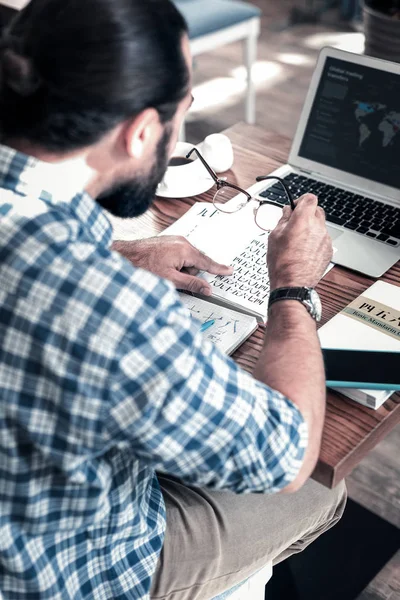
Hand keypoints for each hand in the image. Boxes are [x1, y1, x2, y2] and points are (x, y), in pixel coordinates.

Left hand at [112, 236, 232, 294]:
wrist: (126, 255)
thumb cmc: (143, 265)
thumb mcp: (170, 280)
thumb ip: (191, 284)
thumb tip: (206, 289)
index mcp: (185, 250)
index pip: (207, 262)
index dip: (218, 269)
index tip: (229, 271)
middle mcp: (181, 242)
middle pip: (195, 263)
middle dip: (187, 274)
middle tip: (174, 279)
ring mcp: (174, 240)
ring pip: (185, 261)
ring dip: (179, 270)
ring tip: (163, 272)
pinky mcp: (167, 243)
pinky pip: (178, 256)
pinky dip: (173, 265)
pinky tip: (161, 268)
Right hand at [267, 194, 332, 289]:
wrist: (293, 284)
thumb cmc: (282, 262)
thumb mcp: (274, 236)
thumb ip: (283, 219)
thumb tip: (287, 211)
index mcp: (303, 220)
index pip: (310, 198)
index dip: (301, 200)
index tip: (295, 206)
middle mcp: (318, 227)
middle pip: (317, 210)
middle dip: (307, 213)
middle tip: (295, 222)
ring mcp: (325, 239)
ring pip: (320, 226)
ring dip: (311, 228)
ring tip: (297, 241)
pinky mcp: (328, 250)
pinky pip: (322, 239)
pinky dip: (315, 241)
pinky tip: (304, 251)